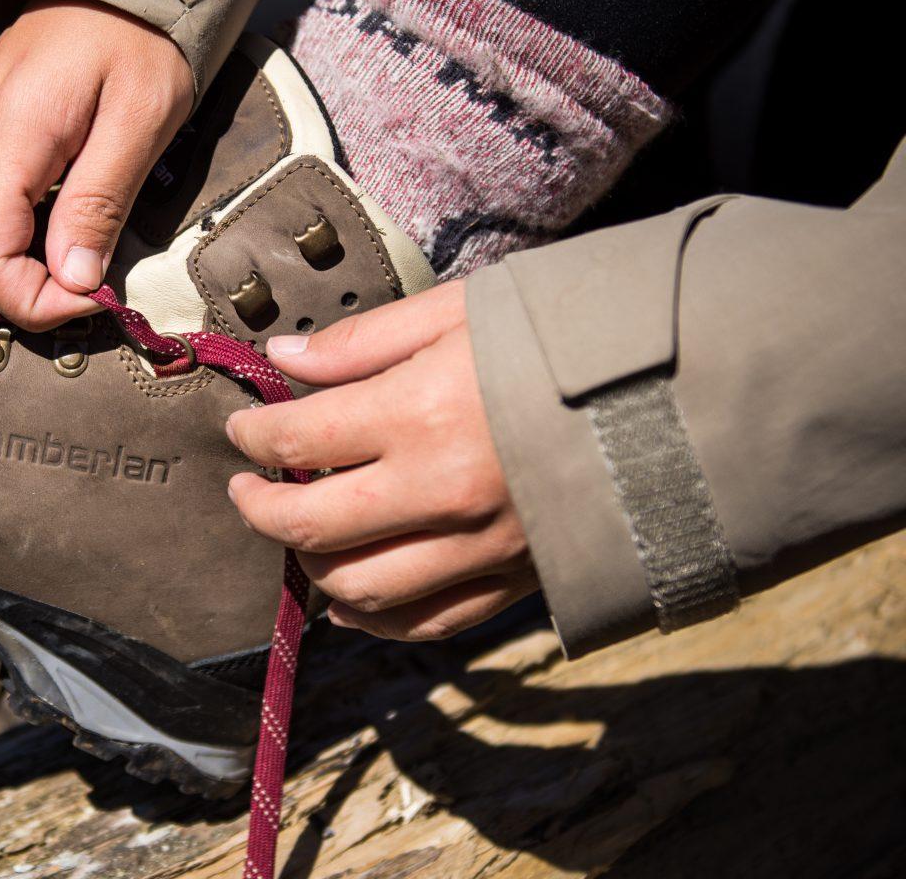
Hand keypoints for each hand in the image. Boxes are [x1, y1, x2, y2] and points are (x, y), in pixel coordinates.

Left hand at [224, 281, 536, 640]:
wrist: (691, 388)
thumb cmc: (572, 334)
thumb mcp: (464, 309)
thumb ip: (365, 342)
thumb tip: (282, 360)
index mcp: (421, 413)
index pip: (297, 440)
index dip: (252, 436)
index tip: (241, 426)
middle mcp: (441, 493)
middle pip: (310, 527)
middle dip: (257, 508)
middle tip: (243, 487)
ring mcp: (480, 549)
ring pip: (358, 588)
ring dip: (309, 567)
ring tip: (294, 534)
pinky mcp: (516, 581)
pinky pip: (426, 623)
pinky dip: (374, 620)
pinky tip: (347, 601)